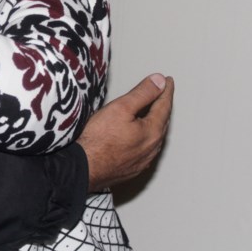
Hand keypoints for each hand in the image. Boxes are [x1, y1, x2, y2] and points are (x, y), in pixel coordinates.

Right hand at [77, 74, 173, 191]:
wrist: (83, 169)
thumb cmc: (98, 141)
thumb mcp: (121, 107)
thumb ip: (142, 93)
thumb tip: (159, 81)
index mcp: (152, 132)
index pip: (164, 105)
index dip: (166, 90)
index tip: (168, 81)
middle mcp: (152, 148)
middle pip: (162, 121)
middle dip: (163, 106)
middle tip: (163, 93)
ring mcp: (143, 161)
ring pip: (154, 137)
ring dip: (155, 122)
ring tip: (153, 112)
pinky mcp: (132, 168)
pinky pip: (145, 149)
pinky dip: (145, 137)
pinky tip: (139, 135)